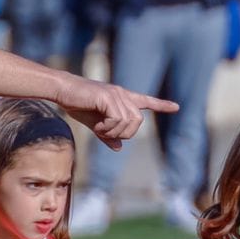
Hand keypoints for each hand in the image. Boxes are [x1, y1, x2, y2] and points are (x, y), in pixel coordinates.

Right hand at [56, 76, 175, 149]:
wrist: (63, 90)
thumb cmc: (76, 103)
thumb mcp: (95, 123)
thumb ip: (107, 135)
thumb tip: (118, 148)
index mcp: (121, 98)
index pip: (146, 101)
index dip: (161, 105)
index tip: (176, 107)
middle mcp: (123, 95)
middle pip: (138, 121)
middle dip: (125, 133)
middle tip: (106, 134)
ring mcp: (116, 95)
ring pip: (129, 122)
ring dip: (114, 132)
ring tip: (99, 129)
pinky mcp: (108, 97)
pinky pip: (117, 119)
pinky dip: (108, 128)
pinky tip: (98, 126)